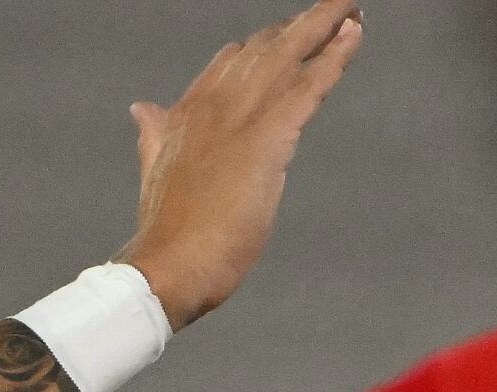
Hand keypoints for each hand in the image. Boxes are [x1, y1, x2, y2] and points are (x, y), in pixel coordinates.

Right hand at [122, 4, 362, 330]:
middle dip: (302, 25)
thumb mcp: (156, 168)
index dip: (264, 45)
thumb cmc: (167, 230)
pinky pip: (310, 86)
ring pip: (291, 55)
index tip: (287, 33)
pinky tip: (353, 35)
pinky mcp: (268, 139)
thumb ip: (155, 134)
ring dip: (326, 27)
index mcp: (189, 110)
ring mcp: (242, 117)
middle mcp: (216, 102)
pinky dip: (335, 57)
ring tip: (350, 8)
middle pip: (266, 47)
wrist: (168, 261)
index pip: (232, 61)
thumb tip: (143, 109)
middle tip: (335, 7)